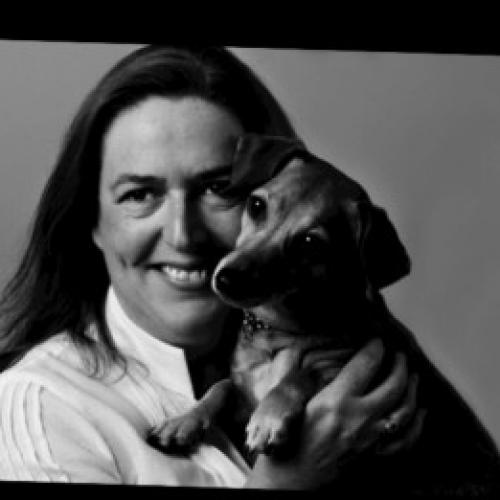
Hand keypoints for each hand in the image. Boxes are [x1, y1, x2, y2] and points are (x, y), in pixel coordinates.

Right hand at [245, 338, 422, 488]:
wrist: (293, 476)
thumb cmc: (289, 438)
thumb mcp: (291, 401)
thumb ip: (301, 376)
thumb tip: (303, 352)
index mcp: (336, 401)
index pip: (365, 365)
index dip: (374, 348)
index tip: (377, 340)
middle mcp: (359, 418)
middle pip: (392, 385)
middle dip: (399, 365)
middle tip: (398, 355)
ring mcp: (371, 438)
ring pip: (405, 410)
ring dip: (412, 389)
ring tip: (412, 376)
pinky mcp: (375, 455)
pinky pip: (407, 439)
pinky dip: (417, 424)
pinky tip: (420, 411)